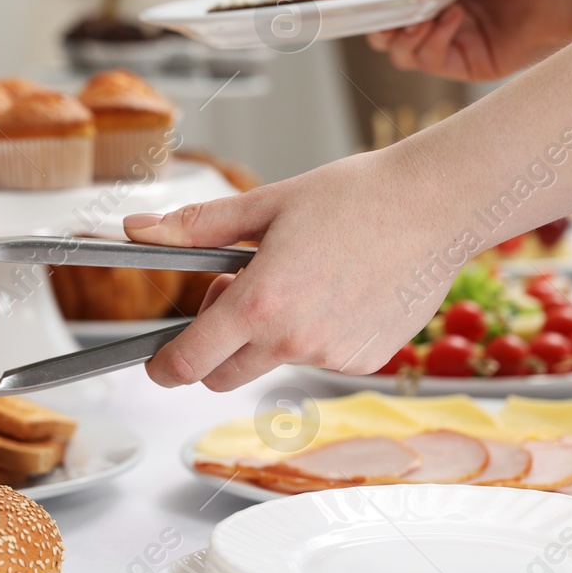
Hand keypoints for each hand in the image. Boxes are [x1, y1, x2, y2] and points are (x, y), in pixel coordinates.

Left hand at [122, 147, 460, 390]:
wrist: (435, 205)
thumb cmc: (355, 196)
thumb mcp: (265, 204)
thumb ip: (195, 227)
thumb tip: (136, 232)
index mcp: (261, 302)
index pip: (189, 362)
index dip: (163, 367)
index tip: (157, 363)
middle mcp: (295, 340)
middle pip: (222, 376)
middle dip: (213, 348)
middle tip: (236, 292)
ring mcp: (333, 356)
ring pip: (273, 362)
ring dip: (268, 335)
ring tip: (299, 278)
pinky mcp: (365, 361)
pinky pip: (318, 359)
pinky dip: (313, 335)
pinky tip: (338, 291)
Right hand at [365, 0, 571, 81]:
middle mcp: (443, 12)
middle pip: (388, 30)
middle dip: (377, 24)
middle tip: (379, 14)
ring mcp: (457, 40)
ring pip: (404, 52)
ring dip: (403, 34)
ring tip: (422, 16)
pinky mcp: (473, 64)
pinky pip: (432, 61)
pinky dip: (431, 42)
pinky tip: (450, 18)